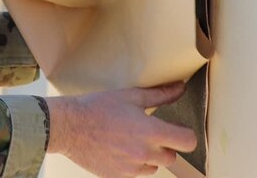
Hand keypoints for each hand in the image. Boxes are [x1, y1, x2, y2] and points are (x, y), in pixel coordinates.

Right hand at [45, 82, 196, 177]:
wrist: (68, 126)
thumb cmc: (97, 108)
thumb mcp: (129, 96)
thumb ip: (159, 95)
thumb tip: (179, 88)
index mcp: (150, 131)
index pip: (187, 141)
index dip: (185, 135)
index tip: (178, 130)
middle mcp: (144, 153)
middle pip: (172, 156)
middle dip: (165, 145)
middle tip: (148, 132)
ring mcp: (132, 167)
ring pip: (154, 167)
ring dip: (149, 156)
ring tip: (131, 141)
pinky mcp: (119, 176)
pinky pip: (136, 173)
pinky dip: (133, 164)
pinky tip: (120, 150)